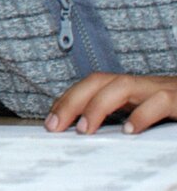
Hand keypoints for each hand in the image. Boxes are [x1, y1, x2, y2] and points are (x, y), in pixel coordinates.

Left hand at [47, 73, 176, 134]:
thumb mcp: (148, 117)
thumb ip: (123, 121)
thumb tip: (84, 134)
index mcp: (134, 89)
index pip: (93, 84)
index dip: (68, 99)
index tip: (50, 122)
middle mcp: (145, 85)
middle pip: (100, 80)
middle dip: (73, 100)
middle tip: (55, 126)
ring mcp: (163, 90)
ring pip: (124, 85)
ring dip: (98, 105)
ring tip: (83, 129)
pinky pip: (159, 101)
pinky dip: (142, 115)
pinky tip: (129, 131)